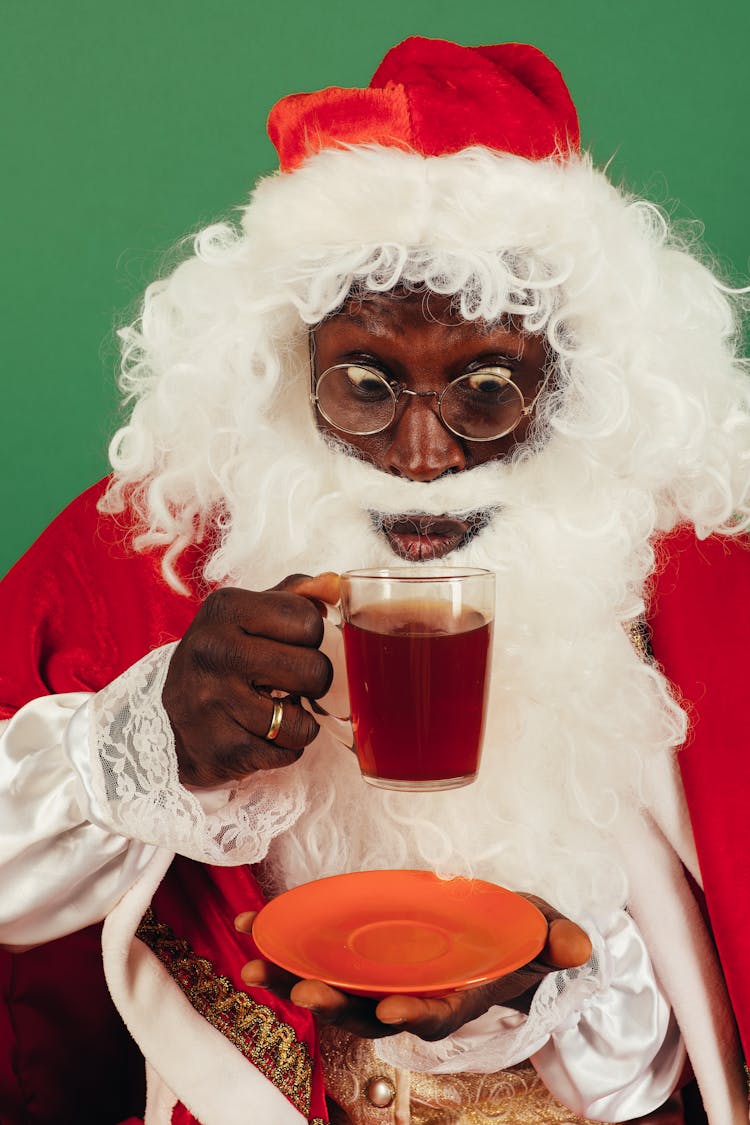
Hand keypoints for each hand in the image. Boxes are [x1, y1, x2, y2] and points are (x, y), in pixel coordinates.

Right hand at [163, 573, 339, 785]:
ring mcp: (213, 701)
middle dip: (312, 682)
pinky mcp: (220, 748)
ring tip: (275, 711)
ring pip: (304, 721)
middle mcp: (215, 650)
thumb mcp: (246, 615)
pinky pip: (287, 753)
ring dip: (299, 721)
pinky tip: (260, 735)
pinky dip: (284, 749)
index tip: (287, 646)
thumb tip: (336, 584)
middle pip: (315, 670)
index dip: (310, 638)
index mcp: (226, 608)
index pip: (310, 621)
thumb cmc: (222, 658)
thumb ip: (296, 595)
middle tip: (288, 683)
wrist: (166, 719)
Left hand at [235, 895, 591, 1040]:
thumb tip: (578, 946)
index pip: (433, 1014)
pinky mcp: (355, 953)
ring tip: (252, 966)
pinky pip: (316, 955)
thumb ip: (555, 939)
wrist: (486, 935)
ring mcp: (378, 977)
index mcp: (454, 996)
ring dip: (290, 980)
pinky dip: (284, 946)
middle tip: (301, 990)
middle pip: (366, 1010)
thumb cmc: (513, 935)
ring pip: (331, 988)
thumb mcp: (540, 931)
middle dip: (333, 1004)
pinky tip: (252, 930)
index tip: (393, 1012)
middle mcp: (409, 995)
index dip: (414, 1015)